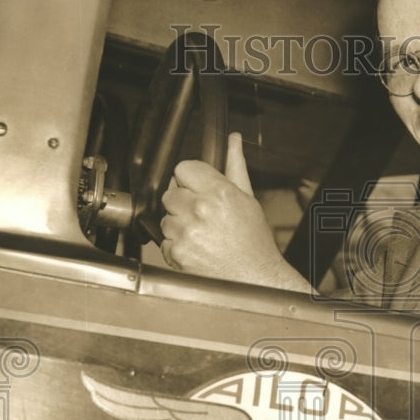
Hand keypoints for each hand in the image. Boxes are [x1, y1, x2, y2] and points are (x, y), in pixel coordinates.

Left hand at [160, 133, 311, 291]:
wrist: (255, 278)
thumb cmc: (254, 243)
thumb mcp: (248, 200)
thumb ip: (235, 167)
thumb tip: (232, 141)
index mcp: (219, 192)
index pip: (184, 168)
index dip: (190, 179)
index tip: (197, 189)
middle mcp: (201, 209)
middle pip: (170, 193)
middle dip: (183, 204)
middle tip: (202, 217)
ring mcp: (186, 232)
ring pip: (166, 218)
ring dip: (178, 226)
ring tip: (202, 236)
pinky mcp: (176, 253)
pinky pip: (164, 242)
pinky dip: (176, 247)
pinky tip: (197, 250)